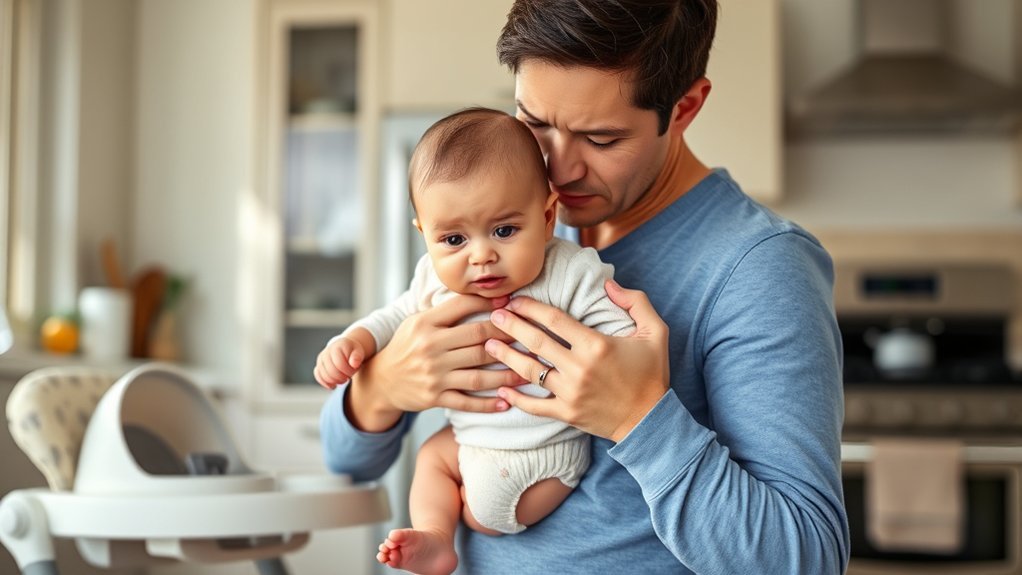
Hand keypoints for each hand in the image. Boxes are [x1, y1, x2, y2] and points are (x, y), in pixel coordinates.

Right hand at [314, 337, 365, 389]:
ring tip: (344, 379)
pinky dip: (326, 383)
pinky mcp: (318, 367)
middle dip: (342, 377)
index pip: (340, 364)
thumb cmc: (353, 351)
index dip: (348, 371)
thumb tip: (354, 364)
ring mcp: (321, 360)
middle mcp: (326, 353)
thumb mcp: (358, 351)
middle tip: (349, 376)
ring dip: (336, 381)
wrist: (345, 348)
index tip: (354, 370)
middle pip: (332, 371)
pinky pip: (319, 377)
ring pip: (325, 376)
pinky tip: (334, 386)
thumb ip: (357, 357)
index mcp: (336, 348)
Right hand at [348, 294, 524, 431]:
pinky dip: (488, 404)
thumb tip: (490, 298)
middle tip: (531, 336)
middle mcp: (429, 347)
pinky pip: (467, 402)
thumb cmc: (407, 346)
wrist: (381, 380)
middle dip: (509, 337)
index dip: (492, 304)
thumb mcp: (419, 322)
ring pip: (478, 374)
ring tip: (527, 371)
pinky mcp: (434, 397)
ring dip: (507, 374)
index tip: (514, 304)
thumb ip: (449, 312)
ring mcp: (432, 374)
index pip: (464, 307)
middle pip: (478, 340)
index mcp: (425, 323)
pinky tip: (506, 402)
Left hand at [485, 280, 669, 441]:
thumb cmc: (652, 374)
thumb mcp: (655, 332)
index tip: (515, 300)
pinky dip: (517, 399)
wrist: (651, 420)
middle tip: (493, 315)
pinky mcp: (567, 413)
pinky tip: (501, 389)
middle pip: (536, 342)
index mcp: (596, 345)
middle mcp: (579, 368)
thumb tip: (608, 284)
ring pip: (530, 371)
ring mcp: (571, 393)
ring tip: (488, 345)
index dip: (530, 307)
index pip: (554, 319)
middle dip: (511, 326)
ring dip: (507, 357)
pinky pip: (535, 406)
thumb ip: (635, 302)